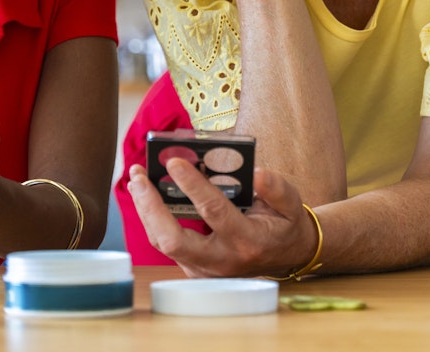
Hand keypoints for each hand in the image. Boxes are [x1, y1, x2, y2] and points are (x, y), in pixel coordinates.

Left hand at [127, 159, 318, 278]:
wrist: (287, 256)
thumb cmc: (285, 225)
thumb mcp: (292, 204)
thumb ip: (277, 189)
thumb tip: (257, 172)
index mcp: (247, 241)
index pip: (213, 212)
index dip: (192, 185)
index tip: (174, 160)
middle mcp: (221, 260)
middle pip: (173, 240)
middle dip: (150, 206)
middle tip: (139, 175)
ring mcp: (204, 269)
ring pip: (163, 243)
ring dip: (145, 211)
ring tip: (137, 179)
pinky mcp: (194, 269)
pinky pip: (167, 244)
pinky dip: (153, 219)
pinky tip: (146, 195)